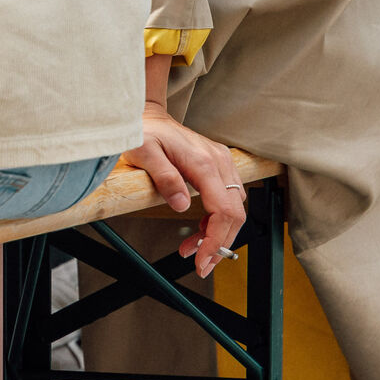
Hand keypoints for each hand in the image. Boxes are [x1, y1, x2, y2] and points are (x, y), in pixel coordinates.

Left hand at [123, 100, 245, 278]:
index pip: (223, 211)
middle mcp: (219, 162)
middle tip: (200, 265)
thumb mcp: (144, 152)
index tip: (203, 260)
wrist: (149, 115)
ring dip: (217, 235)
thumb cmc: (144, 131)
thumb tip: (181, 205)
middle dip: (220, 244)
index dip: (216, 240)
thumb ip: (164, 178)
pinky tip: (198, 231)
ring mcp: (222, 164)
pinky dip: (216, 221)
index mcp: (204, 163)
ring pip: (234, 209)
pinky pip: (227, 200)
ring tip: (192, 249)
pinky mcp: (219, 167)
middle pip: (235, 214)